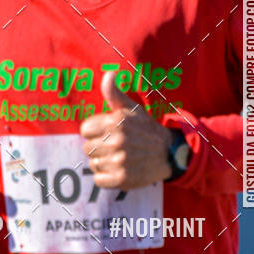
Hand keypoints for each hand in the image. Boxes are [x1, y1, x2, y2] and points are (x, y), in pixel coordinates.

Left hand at [80, 71, 172, 188]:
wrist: (168, 153)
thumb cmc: (145, 128)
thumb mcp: (131, 108)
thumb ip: (114, 93)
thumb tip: (109, 73)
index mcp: (115, 122)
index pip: (85, 130)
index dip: (94, 132)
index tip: (106, 133)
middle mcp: (116, 141)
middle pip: (87, 148)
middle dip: (98, 148)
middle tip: (114, 147)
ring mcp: (119, 160)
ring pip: (93, 164)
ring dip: (102, 163)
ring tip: (118, 158)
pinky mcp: (122, 178)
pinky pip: (98, 180)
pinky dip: (106, 178)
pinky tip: (118, 170)